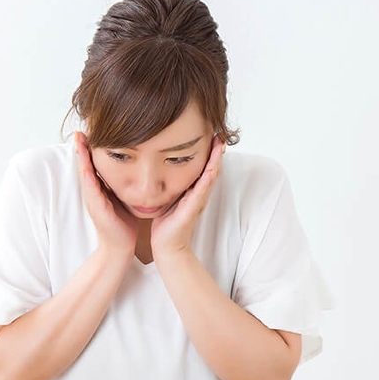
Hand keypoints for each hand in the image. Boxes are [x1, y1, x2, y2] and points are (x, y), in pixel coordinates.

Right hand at [74, 132, 137, 257]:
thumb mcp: (125, 199)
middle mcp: (93, 191)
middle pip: (86, 164)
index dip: (92, 148)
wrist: (120, 247)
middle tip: (80, 128)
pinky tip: (85, 160)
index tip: (92, 130)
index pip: (95, 163)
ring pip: (85, 171)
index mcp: (101, 189)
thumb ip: (126, 185)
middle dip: (82, 146)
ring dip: (81, 155)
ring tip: (78, 138)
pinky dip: (86, 171)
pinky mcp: (95, 205)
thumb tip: (138, 171)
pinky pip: (90, 185)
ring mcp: (92, 198)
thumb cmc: (124, 225)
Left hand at [151, 136, 224, 258]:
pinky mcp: (194, 207)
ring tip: (219, 142)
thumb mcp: (167, 199)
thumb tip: (158, 169)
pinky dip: (209, 175)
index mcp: (192, 191)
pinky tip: (212, 165)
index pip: (202, 167)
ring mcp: (198, 201)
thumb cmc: (165, 225)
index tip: (208, 133)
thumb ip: (168, 185)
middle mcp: (198, 194)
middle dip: (216, 151)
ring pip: (210, 175)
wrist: (166, 247)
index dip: (207, 151)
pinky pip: (203, 188)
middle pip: (211, 168)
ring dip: (216, 159)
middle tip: (219, 132)